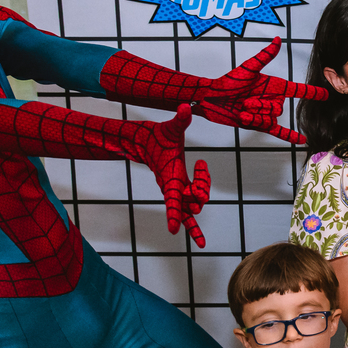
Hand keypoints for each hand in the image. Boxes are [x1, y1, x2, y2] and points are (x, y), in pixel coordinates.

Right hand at [130, 104, 210, 242]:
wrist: (145, 143)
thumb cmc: (158, 136)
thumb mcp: (171, 127)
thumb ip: (180, 119)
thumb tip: (185, 107)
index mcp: (170, 177)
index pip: (171, 198)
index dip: (172, 212)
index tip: (172, 229)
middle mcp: (172, 189)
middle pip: (190, 202)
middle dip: (201, 190)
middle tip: (200, 164)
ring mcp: (175, 192)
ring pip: (189, 211)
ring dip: (198, 209)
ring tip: (202, 223)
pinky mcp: (178, 192)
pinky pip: (187, 212)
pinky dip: (193, 225)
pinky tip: (201, 241)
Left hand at [191, 38, 327, 144]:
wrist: (211, 99)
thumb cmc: (228, 82)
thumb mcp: (248, 69)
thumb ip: (265, 56)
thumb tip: (278, 40)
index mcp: (273, 85)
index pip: (298, 90)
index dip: (311, 92)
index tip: (325, 94)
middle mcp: (272, 99)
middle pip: (278, 108)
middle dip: (261, 106)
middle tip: (245, 102)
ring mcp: (265, 112)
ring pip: (271, 119)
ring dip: (256, 116)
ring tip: (242, 111)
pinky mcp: (259, 124)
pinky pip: (278, 131)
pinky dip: (290, 136)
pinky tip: (302, 139)